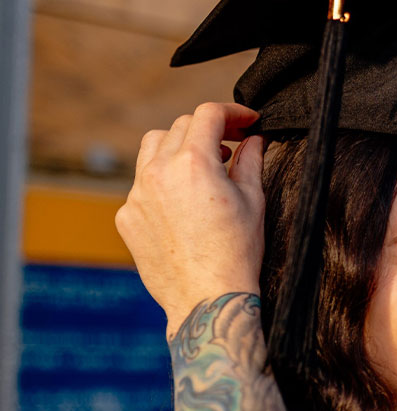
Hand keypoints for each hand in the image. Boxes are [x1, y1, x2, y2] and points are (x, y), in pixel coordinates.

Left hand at [115, 103, 265, 338]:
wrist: (207, 297)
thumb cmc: (237, 252)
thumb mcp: (252, 200)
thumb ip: (251, 161)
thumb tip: (255, 139)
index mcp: (194, 163)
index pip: (208, 115)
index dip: (233, 112)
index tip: (247, 122)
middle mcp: (159, 172)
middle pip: (180, 126)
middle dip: (208, 129)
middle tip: (231, 145)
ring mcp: (137, 194)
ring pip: (152, 147)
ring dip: (178, 147)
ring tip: (201, 166)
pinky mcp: (127, 216)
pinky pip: (142, 183)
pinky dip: (163, 181)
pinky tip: (183, 203)